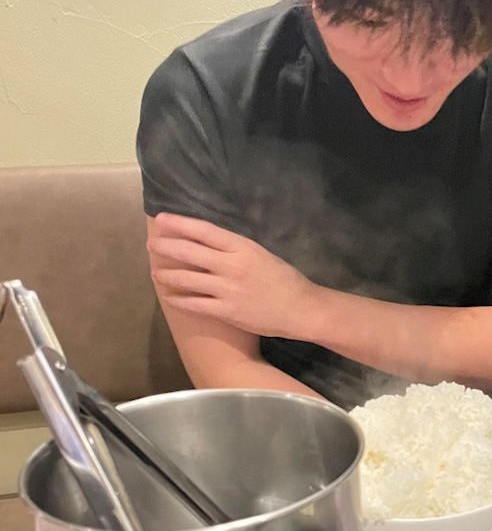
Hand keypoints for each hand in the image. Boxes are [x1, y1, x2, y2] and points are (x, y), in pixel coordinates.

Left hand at [148, 213, 316, 337]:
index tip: (162, 219)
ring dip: (167, 274)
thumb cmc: (285, 279)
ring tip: (155, 272)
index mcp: (242, 247)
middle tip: (152, 244)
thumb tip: (209, 243)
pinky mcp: (226, 311)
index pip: (203, 231)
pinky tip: (170, 297)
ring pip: (187, 279)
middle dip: (166, 247)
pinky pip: (195, 304)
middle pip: (189, 252)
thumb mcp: (262, 254)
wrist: (301, 309)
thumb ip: (236, 249)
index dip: (180, 223)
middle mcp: (231, 266)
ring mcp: (227, 289)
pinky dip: (179, 300)